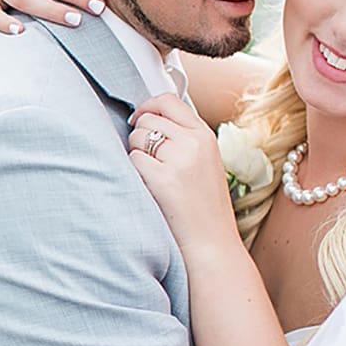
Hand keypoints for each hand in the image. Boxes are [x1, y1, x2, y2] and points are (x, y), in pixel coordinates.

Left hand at [127, 94, 235, 249]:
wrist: (212, 245)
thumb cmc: (204, 209)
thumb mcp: (204, 164)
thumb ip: (184, 140)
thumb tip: (148, 120)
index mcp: (205, 136)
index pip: (169, 101)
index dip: (147, 107)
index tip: (138, 118)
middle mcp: (194, 142)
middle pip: (147, 120)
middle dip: (138, 137)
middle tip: (147, 162)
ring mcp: (179, 160)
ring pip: (137, 138)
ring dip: (135, 156)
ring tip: (152, 179)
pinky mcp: (163, 178)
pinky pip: (133, 161)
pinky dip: (134, 174)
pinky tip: (148, 189)